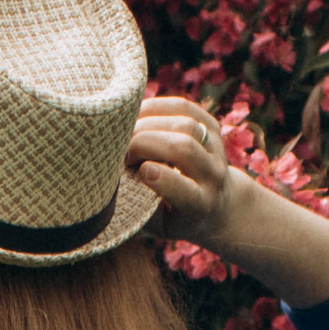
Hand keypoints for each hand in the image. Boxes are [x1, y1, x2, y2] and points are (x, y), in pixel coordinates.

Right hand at [127, 95, 240, 247]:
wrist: (217, 204)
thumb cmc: (175, 216)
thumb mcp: (159, 223)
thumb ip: (140, 206)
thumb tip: (111, 182)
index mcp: (201, 205)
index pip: (185, 190)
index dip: (161, 178)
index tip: (139, 171)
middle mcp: (214, 174)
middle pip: (182, 147)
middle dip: (145, 143)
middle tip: (123, 154)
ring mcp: (216, 147)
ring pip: (184, 122)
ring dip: (148, 122)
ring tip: (126, 134)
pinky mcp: (211, 125)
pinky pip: (183, 106)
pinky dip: (155, 107)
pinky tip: (136, 116)